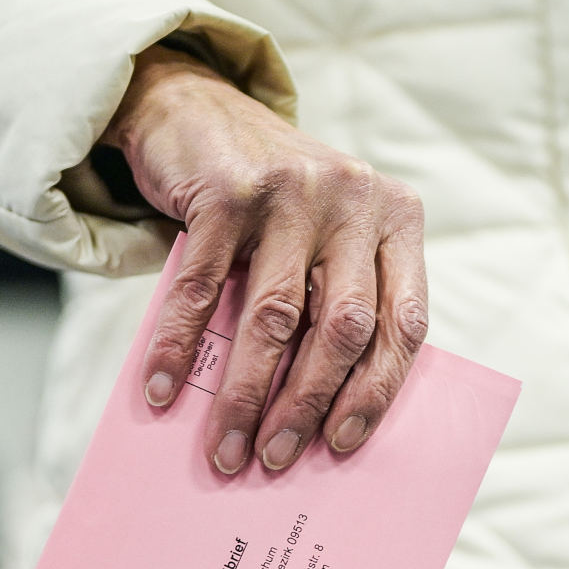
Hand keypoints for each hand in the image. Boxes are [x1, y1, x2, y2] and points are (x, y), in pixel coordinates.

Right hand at [103, 45, 428, 474]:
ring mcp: (293, 192)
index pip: (404, 322)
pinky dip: (179, 347)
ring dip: (246, 395)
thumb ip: (337, 301)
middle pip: (342, 328)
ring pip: (276, 317)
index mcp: (396, 219)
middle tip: (275, 460)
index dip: (376, 392)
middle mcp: (354, 201)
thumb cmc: (270, 201)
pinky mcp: (228, 192)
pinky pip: (204, 289)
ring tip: (225, 449)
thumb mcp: (326, 235)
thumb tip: (318, 419)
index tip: (343, 446)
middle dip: (307, 407)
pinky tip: (164, 391)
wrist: (195, 109)